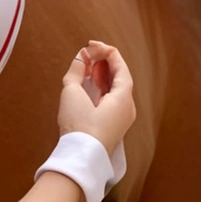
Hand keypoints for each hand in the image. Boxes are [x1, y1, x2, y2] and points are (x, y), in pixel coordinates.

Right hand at [58, 41, 134, 156]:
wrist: (81, 156)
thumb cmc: (79, 126)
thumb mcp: (72, 93)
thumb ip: (76, 72)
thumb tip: (80, 59)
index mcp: (123, 96)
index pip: (120, 66)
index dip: (107, 52)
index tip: (92, 45)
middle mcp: (128, 106)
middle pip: (120, 76)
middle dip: (105, 62)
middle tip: (88, 52)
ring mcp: (122, 117)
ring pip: (116, 88)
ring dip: (102, 74)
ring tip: (87, 65)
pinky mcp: (113, 125)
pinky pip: (112, 99)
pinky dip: (102, 87)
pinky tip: (90, 84)